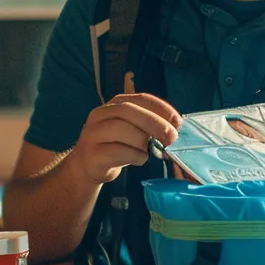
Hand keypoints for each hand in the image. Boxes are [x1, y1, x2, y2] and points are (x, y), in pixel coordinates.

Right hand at [65, 93, 182, 185]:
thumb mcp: (131, 130)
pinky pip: (117, 152)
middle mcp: (101, 114)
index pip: (141, 98)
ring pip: (121, 129)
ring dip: (143, 142)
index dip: (162, 108)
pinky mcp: (92, 154)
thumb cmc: (115, 145)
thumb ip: (148, 125)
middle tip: (171, 137)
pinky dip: (135, 156)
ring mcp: (94, 133)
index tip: (178, 122)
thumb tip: (175, 128)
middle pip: (129, 110)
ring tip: (150, 151)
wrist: (87, 166)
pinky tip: (140, 159)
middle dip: (154, 123)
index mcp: (114, 104)